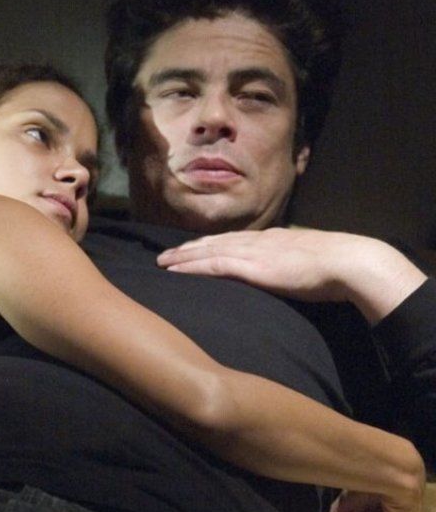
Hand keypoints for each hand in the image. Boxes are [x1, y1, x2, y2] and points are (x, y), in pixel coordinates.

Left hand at [157, 227, 426, 322]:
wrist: (347, 263)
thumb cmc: (336, 267)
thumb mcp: (308, 261)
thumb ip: (291, 264)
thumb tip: (286, 273)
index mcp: (272, 239)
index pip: (234, 240)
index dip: (211, 244)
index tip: (193, 248)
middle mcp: (258, 240)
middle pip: (214, 242)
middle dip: (188, 248)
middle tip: (165, 255)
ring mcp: (253, 251)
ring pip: (208, 251)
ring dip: (183, 256)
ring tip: (163, 262)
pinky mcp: (251, 266)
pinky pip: (212, 265)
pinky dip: (192, 266)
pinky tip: (176, 270)